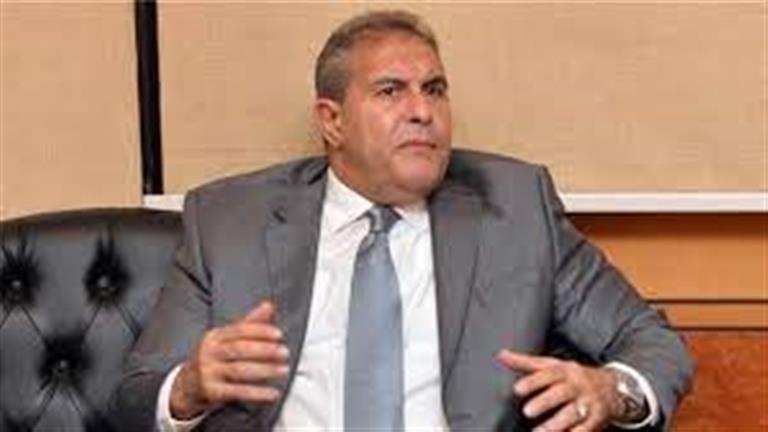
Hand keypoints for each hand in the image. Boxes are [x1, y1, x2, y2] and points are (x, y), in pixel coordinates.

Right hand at [170, 301, 289, 419]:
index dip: (260, 331)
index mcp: (215, 336)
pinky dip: (257, 393)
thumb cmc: (214, 358)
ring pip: (239, 370)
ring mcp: (208, 372)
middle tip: (285, 352)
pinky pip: (237, 392)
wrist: (186, 385)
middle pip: (239, 349)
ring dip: (264, 370)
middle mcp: (209, 352)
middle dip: (264, 350)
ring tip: (284, 370)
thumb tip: (269, 305)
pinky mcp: (211, 392)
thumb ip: (249, 323)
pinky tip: (273, 393)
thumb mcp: (227, 338)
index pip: (239, 330)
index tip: (279, 334)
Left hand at [497, 349, 621, 431]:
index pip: (548, 374)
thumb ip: (526, 363)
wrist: (612, 387)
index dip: (532, 381)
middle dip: (544, 402)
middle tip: (527, 411)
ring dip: (557, 424)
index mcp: (564, 371)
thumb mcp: (551, 366)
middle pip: (561, 393)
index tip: (516, 389)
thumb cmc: (573, 376)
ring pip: (573, 413)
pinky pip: (586, 429)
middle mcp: (577, 386)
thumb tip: (501, 355)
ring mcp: (588, 403)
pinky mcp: (596, 420)